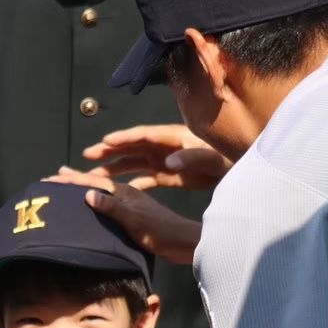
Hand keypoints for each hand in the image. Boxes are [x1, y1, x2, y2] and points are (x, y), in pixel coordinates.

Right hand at [45, 169, 203, 264]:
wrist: (183, 243)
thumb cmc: (161, 231)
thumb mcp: (135, 220)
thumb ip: (112, 207)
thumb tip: (87, 194)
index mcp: (124, 191)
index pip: (93, 181)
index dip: (71, 179)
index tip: (51, 177)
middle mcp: (126, 194)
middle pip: (95, 183)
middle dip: (75, 180)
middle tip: (53, 178)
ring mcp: (130, 204)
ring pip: (102, 193)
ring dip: (85, 190)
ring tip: (68, 189)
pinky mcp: (134, 215)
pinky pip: (109, 205)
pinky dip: (97, 203)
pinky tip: (94, 207)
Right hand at [82, 124, 231, 189]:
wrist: (241, 170)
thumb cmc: (228, 160)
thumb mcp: (212, 158)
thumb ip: (191, 158)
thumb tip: (167, 163)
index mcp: (172, 137)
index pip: (143, 135)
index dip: (124, 137)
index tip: (106, 142)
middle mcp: (164, 147)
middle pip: (132, 146)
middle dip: (109, 151)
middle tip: (87, 155)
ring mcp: (164, 161)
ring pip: (133, 162)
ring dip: (114, 168)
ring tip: (93, 174)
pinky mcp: (168, 176)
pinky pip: (144, 178)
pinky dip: (130, 183)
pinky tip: (118, 192)